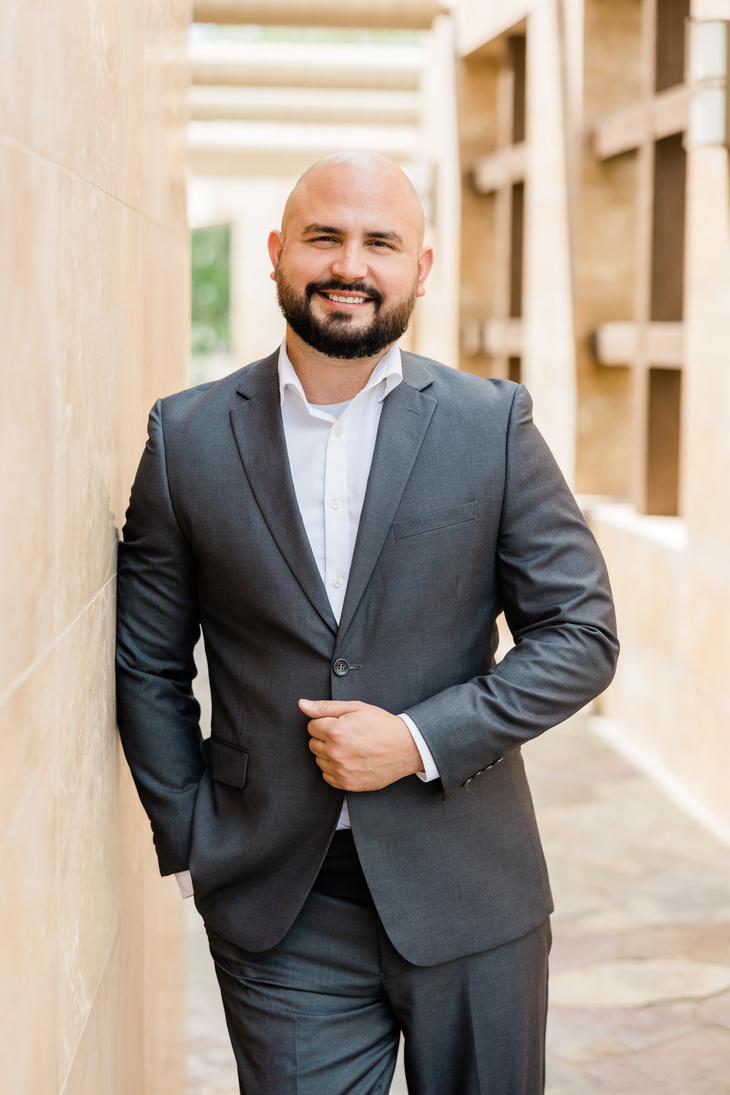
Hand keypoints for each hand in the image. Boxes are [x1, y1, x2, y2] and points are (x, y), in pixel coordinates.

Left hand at [299, 699, 422, 791]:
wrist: (405, 748)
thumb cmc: (381, 725)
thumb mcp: (356, 708)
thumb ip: (325, 707)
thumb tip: (302, 704)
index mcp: (336, 731)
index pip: (311, 726)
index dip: (324, 722)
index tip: (339, 723)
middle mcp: (335, 753)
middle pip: (313, 744)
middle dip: (324, 737)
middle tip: (345, 735)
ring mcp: (341, 770)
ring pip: (319, 760)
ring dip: (329, 753)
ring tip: (349, 747)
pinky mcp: (347, 784)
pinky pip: (327, 776)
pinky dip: (334, 768)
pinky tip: (349, 760)